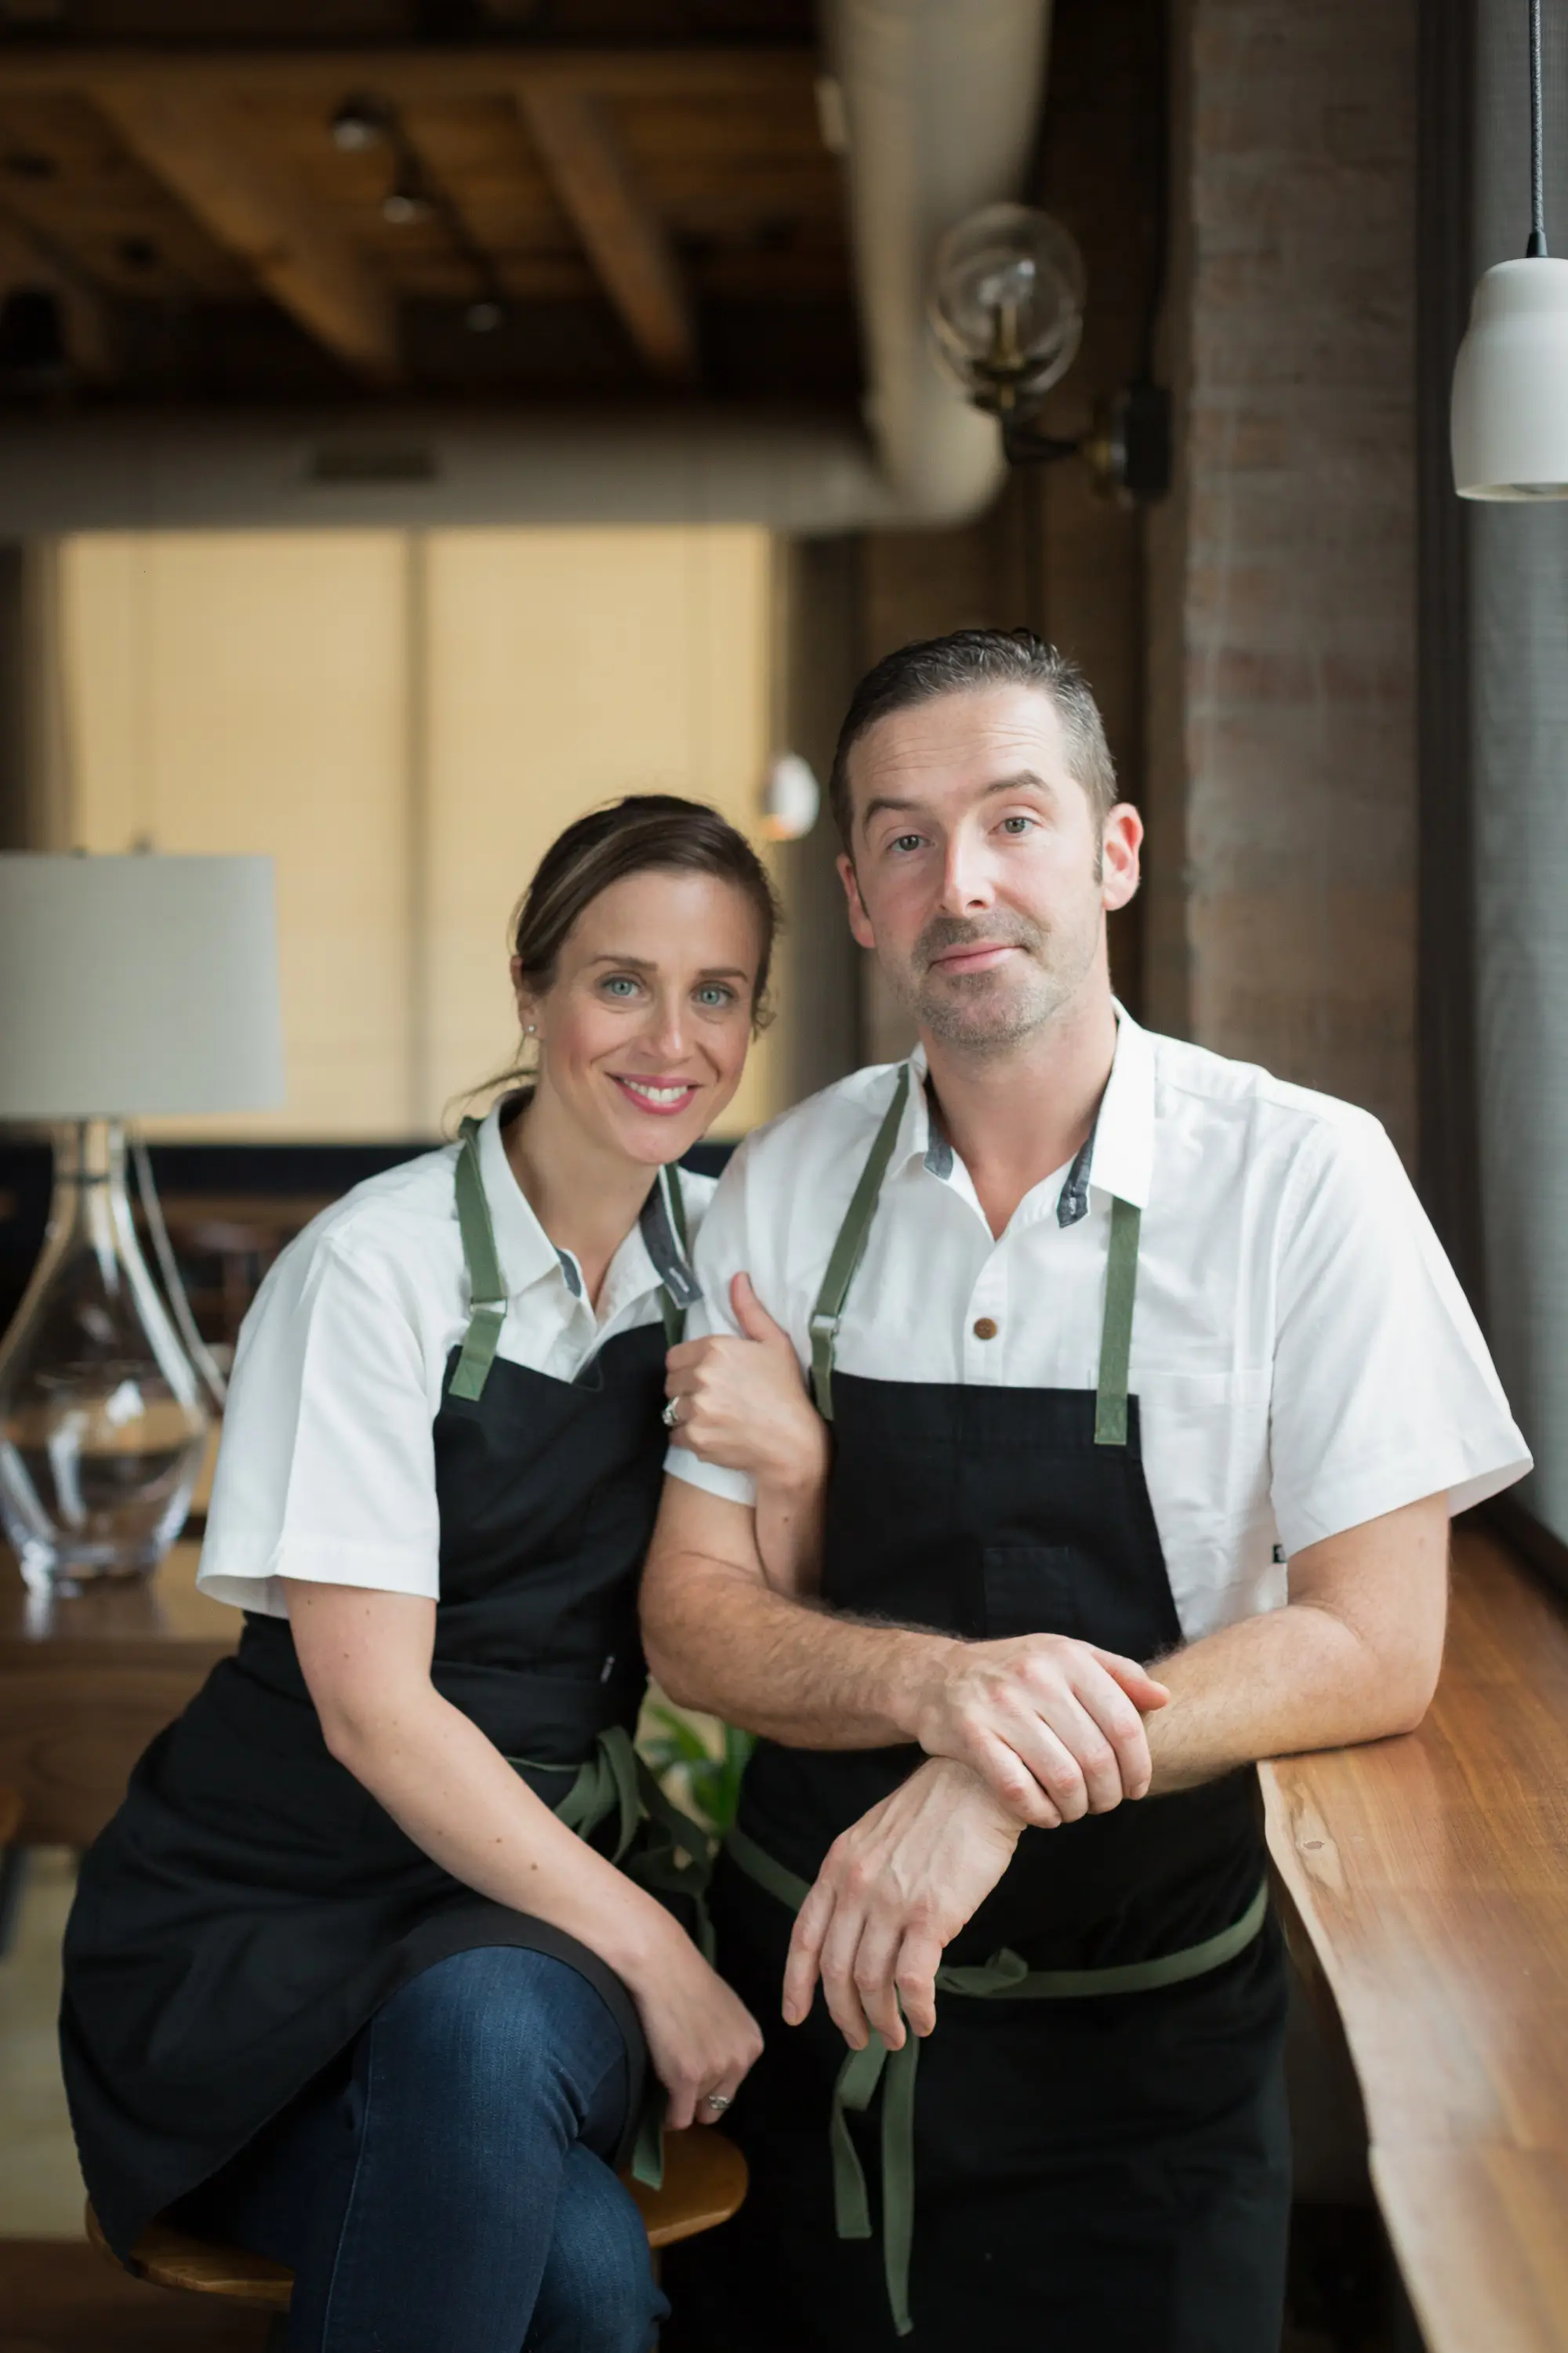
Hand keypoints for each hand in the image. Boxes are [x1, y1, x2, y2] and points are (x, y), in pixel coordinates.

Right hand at [623, 1913, 764, 2129]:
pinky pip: (678, 2119)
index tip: (692, 2071)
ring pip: (695, 2110)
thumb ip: (729, 2042)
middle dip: (698, 2097)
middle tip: (677, 2077)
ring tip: (665, 2067)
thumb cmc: (686, 1980)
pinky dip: (666, 2116)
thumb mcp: (726, 2012)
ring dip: (679, 2097)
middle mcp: (740, 2059)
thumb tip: (718, 2071)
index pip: (734, 2087)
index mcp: (753, 2044)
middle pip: (718, 2105)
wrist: (660, 1966)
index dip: (710, 2083)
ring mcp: (715, 2069)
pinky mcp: (688, 2077)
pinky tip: (658, 2100)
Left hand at [665, 1273, 828, 1492]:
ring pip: (671, 1409)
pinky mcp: (695, 1439)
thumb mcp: (775, 1343)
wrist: (794, 1443)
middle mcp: (701, 1377)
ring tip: (714, 1417)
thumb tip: (736, 1277)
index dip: (688, 1366)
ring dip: (687, 1413)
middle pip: (671, 1383)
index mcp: (715, 1349)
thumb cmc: (787, 1390)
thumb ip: (749, 1310)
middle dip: (686, 1389)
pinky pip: (675, 1435)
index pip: (674, 1356)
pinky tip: (713, 1434)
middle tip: (713, 1397)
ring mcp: (696, 1410)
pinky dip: (689, 1437)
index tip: (707, 1376)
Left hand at [783, 1758, 1019, 2050]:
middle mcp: (856, 1886)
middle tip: (859, 2038)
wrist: (979, 1780)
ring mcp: (891, 1901)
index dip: (797, 1983)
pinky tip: (925, 2020)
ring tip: (896, 2035)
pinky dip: (916, 2009)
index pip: (804, 1936)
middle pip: (835, 1970)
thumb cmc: (936, 1809)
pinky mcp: (930, 1915)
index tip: (796, 2015)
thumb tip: (854, 1930)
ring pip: (871, 1983)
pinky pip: (912, 1981)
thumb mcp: (874, 1835)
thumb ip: (857, 1879)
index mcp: (838, 1865)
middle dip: (844, 2014)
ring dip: (882, 2020)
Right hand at [909, 1634, 1169, 1829]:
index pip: (1124, 1724)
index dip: (1139, 1766)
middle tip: (1105, 1805)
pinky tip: (1046, 1816)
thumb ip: (1117, 1674)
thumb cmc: (1015, 1671)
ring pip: (1062, 1777)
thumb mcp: (1066, 1656)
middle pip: (1097, 1756)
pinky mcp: (971, 1735)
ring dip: (1077, 1807)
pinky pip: (1018, 1789)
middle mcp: (1036, 1677)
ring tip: (1076, 1810)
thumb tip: (1163, 1698)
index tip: (1136, 1789)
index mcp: (1067, 1658)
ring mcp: (1001, 1706)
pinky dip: (1040, 1813)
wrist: (937, 1676)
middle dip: (1109, 1794)